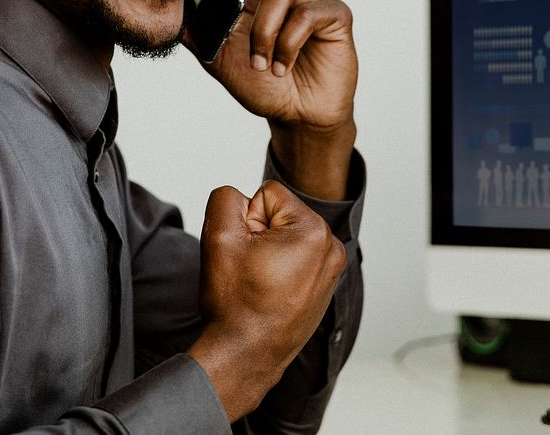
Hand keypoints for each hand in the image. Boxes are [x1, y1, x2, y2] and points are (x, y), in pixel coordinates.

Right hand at [188, 181, 346, 421]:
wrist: (245, 355)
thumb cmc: (236, 305)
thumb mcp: (218, 235)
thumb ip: (225, 198)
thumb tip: (241, 198)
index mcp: (314, 231)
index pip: (267, 193)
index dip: (246, 220)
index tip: (246, 253)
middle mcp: (331, 248)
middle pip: (278, 214)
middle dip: (257, 235)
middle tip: (250, 270)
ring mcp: (331, 269)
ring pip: (284, 236)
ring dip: (266, 252)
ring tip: (259, 282)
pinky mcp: (324, 285)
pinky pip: (293, 258)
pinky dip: (278, 269)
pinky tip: (268, 292)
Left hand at [199, 0, 356, 129]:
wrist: (295, 116)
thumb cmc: (261, 83)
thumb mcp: (217, 57)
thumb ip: (195, 30)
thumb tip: (165, 10)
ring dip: (265, 33)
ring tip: (261, 63)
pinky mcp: (335, 16)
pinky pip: (308, 15)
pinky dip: (289, 44)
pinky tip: (282, 66)